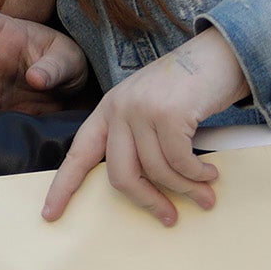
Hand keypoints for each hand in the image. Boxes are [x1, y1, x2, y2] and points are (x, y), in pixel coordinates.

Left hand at [43, 26, 249, 225]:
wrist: (220, 53)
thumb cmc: (188, 87)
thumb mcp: (150, 108)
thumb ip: (138, 139)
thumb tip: (144, 188)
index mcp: (108, 110)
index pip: (79, 153)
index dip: (63, 187)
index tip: (50, 215)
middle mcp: (119, 108)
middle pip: (120, 174)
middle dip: (147, 201)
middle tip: (169, 216)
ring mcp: (143, 109)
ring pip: (156, 171)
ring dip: (185, 189)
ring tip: (204, 193)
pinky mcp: (169, 113)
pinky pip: (180, 161)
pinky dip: (197, 174)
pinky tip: (209, 172)